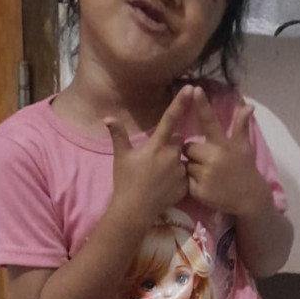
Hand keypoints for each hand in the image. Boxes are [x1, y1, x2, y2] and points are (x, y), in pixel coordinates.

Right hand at [105, 85, 192, 222]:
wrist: (134, 210)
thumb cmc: (125, 181)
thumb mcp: (121, 157)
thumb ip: (118, 135)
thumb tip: (108, 117)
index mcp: (156, 145)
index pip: (171, 119)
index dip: (181, 102)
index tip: (191, 88)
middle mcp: (172, 155)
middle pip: (179, 140)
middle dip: (171, 144)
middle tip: (156, 158)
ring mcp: (180, 170)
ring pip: (182, 158)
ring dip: (174, 161)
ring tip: (159, 175)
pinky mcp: (185, 185)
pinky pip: (185, 175)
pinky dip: (178, 177)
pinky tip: (165, 185)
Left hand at [183, 87, 267, 215]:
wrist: (249, 199)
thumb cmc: (244, 169)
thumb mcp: (244, 148)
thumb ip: (241, 127)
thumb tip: (248, 105)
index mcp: (223, 145)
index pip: (210, 121)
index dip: (202, 105)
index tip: (195, 89)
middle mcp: (214, 158)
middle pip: (188, 148)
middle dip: (194, 154)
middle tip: (207, 162)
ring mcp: (206, 175)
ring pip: (186, 165)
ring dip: (193, 169)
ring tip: (209, 175)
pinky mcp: (199, 191)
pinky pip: (186, 182)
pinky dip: (193, 184)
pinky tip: (206, 186)